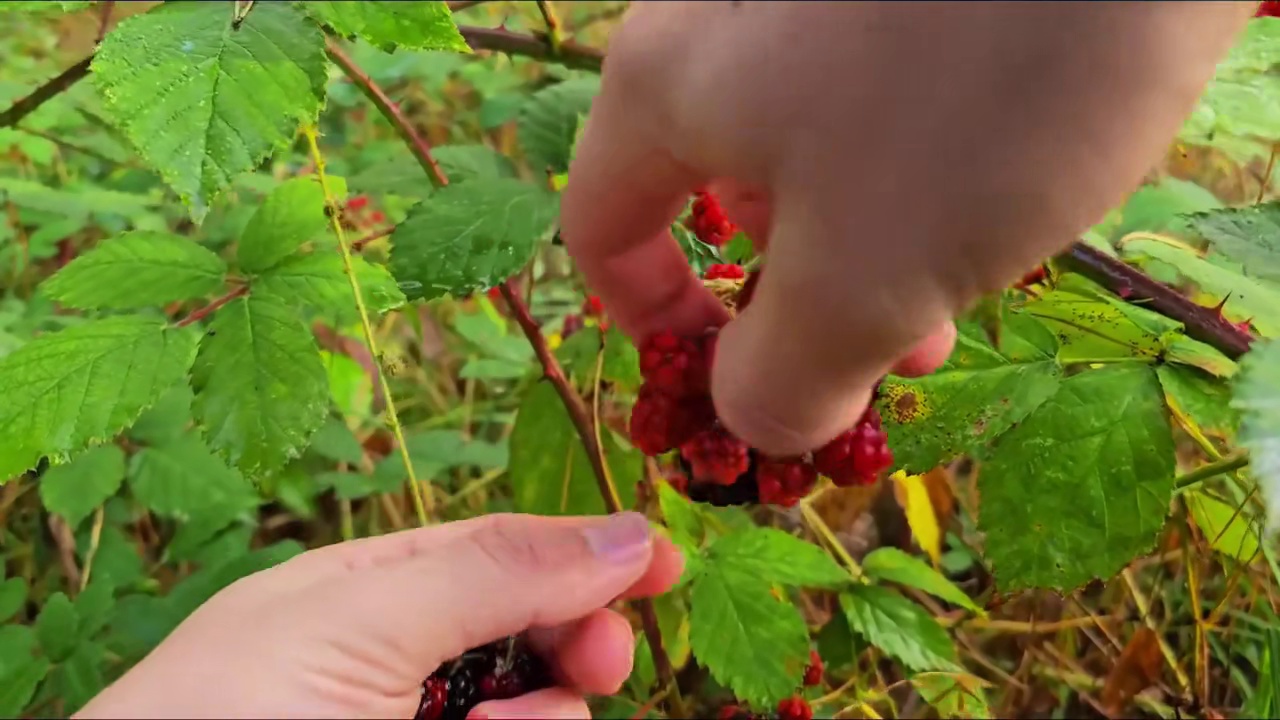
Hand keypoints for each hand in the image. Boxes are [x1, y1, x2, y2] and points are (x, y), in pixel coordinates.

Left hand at [76, 512, 682, 719]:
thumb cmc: (223, 713)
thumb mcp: (362, 617)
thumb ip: (495, 572)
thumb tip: (625, 533)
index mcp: (374, 588)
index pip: (504, 553)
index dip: (588, 554)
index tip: (667, 565)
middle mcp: (402, 662)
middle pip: (535, 632)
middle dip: (578, 639)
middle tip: (599, 660)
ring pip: (536, 712)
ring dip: (543, 715)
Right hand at [561, 1, 1251, 455]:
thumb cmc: (970, 95)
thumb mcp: (863, 280)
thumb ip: (783, 377)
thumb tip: (755, 418)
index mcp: (668, 87)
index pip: (602, 225)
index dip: (647, 321)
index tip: (723, 380)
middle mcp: (722, 24)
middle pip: (717, 190)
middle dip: (795, 299)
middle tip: (893, 354)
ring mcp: (815, 3)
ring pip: (810, 147)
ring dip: (867, 241)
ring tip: (963, 289)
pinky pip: (879, 100)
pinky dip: (915, 168)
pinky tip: (998, 188)